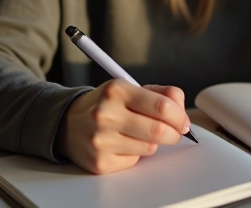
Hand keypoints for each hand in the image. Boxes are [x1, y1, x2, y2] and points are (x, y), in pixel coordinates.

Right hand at [56, 80, 190, 173]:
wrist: (67, 124)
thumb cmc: (106, 105)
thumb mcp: (129, 88)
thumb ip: (160, 93)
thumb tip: (181, 108)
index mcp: (117, 90)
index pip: (161, 106)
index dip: (179, 116)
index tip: (183, 121)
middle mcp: (106, 115)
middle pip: (158, 131)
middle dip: (174, 133)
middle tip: (175, 132)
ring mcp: (101, 141)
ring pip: (149, 147)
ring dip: (153, 142)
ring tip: (140, 133)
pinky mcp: (100, 162)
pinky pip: (134, 161)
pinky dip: (136, 154)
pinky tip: (123, 144)